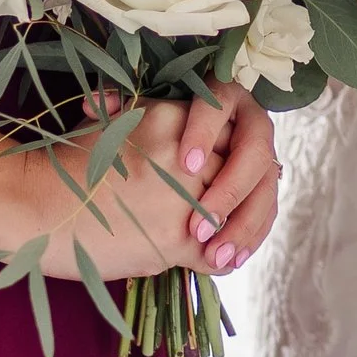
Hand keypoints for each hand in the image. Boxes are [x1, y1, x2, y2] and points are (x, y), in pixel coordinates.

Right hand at [17, 84, 279, 281]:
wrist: (31, 205)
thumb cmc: (66, 166)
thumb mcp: (114, 124)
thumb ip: (155, 124)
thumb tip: (192, 143)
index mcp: (171, 118)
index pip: (230, 133)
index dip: (234, 156)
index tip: (230, 172)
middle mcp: (184, 152)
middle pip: (238, 171)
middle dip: (241, 192)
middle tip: (240, 210)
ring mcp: (184, 196)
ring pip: (233, 210)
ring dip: (237, 227)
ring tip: (230, 242)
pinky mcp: (176, 238)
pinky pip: (217, 250)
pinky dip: (221, 259)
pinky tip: (217, 262)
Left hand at [137, 83, 278, 276]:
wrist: (153, 167)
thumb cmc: (141, 139)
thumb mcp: (131, 122)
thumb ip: (120, 113)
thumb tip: (91, 106)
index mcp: (220, 95)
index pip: (221, 103)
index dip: (205, 132)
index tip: (185, 164)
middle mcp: (248, 123)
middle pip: (254, 152)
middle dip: (229, 190)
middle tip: (200, 225)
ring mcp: (260, 157)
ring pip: (265, 188)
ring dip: (242, 224)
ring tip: (215, 255)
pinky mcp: (261, 188)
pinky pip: (265, 212)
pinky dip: (249, 237)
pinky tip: (229, 261)